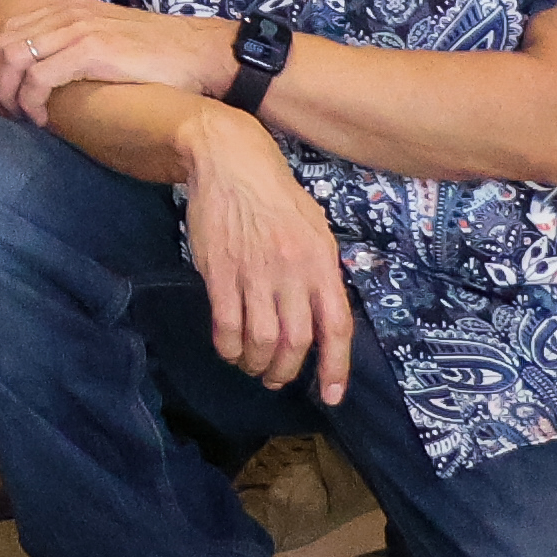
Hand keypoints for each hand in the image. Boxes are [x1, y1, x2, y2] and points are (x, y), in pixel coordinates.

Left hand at [0, 0, 240, 128]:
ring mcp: (78, 30)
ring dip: (6, 94)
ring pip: (14, 60)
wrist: (203, 55)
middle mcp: (67, 15)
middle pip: (2, 44)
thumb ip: (78, 49)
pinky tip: (41, 121)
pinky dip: (32, 102)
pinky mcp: (91, 50)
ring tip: (15, 120)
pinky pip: (41, 78)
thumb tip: (52, 77)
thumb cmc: (162, 57)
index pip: (7, 31)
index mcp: (67, 10)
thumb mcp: (110, 43)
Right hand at [174, 111, 360, 406]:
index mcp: (322, 262)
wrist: (230, 161)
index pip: (336, 326)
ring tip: (253, 367)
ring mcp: (255, 272)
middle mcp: (293, 272)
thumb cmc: (276, 195)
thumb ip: (321, 271)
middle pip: (296, 341)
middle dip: (286, 371)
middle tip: (276, 379)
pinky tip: (230, 350)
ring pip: (262, 340)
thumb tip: (323, 313)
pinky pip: (227, 324)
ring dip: (257, 364)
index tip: (331, 395)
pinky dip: (229, 347)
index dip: (336, 367)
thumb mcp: (315, 228)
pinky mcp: (220, 271)